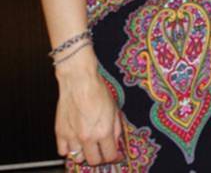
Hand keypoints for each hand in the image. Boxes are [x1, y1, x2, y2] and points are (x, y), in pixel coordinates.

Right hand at [55, 52, 123, 166]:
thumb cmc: (97, 92)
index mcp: (103, 132)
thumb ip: (116, 128)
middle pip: (93, 161)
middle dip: (100, 157)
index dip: (115, 156)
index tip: (115, 154)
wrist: (79, 82)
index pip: (109, 156)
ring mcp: (72, 137)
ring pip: (78, 158)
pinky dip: (69, 149)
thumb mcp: (114, 109)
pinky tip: (75, 142)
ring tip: (88, 144)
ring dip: (84, 153)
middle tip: (102, 150)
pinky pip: (63, 151)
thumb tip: (116, 141)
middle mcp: (87, 137)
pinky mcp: (60, 133)